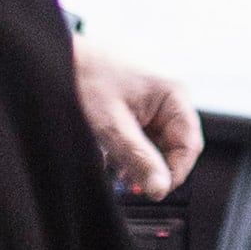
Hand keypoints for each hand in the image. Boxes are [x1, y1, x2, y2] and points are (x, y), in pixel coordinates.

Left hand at [75, 37, 202, 196]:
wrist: (61, 58)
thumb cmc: (86, 77)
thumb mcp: (111, 125)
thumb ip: (138, 158)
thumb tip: (160, 188)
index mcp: (173, 95)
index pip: (189, 146)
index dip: (174, 172)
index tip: (153, 191)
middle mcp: (170, 99)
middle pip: (175, 148)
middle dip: (154, 169)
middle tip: (131, 185)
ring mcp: (155, 105)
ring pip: (159, 147)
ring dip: (140, 163)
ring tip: (117, 170)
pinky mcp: (140, 111)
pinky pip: (145, 140)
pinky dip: (131, 154)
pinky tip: (114, 160)